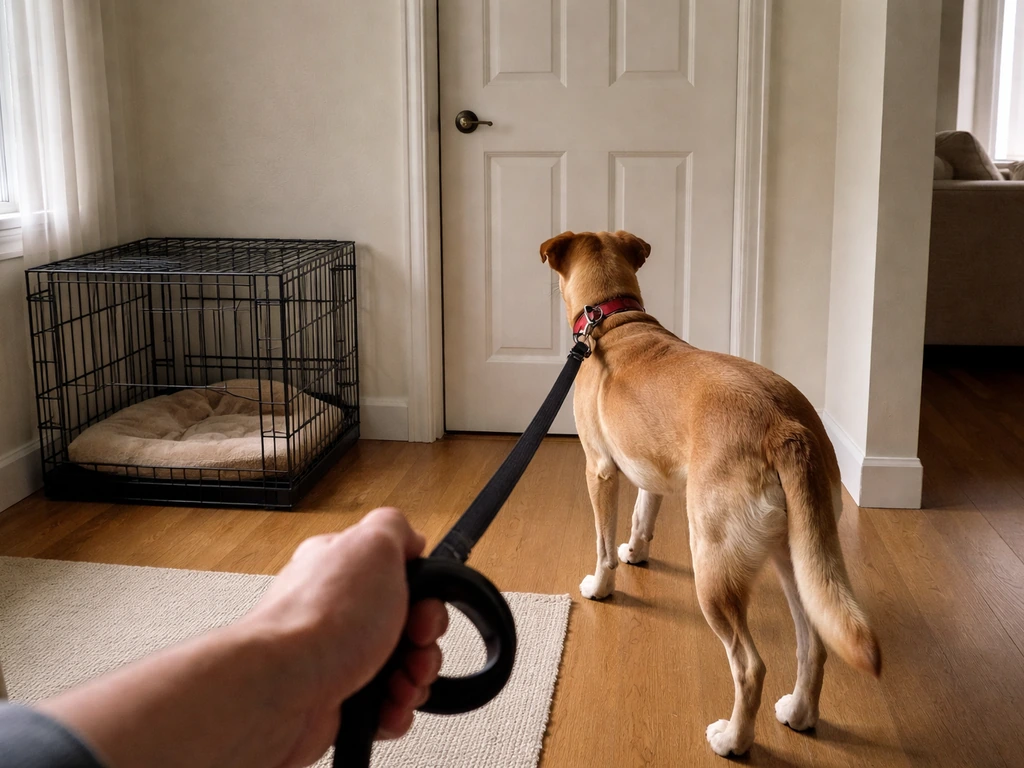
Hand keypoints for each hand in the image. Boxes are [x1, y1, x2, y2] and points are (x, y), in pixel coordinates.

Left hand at [243, 508, 448, 764]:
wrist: (282, 690)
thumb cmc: (320, 619)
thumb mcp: (372, 545)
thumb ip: (395, 529)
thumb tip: (411, 538)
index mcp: (342, 569)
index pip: (401, 576)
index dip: (425, 593)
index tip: (424, 605)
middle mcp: (337, 612)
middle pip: (408, 625)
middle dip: (425, 641)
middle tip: (416, 645)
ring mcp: (337, 658)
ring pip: (401, 667)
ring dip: (415, 678)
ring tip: (402, 683)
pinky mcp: (338, 701)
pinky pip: (385, 707)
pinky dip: (395, 710)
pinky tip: (388, 706)